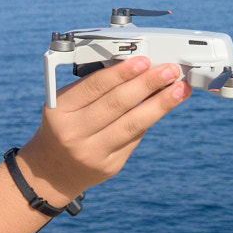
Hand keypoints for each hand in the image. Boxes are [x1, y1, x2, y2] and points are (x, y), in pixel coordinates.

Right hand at [17, 57, 188, 201]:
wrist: (52, 171)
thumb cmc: (64, 126)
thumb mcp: (66, 104)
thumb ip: (95, 88)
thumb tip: (137, 69)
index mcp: (59, 110)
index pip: (95, 86)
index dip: (122, 72)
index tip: (144, 61)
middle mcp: (73, 133)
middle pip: (118, 104)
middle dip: (148, 84)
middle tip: (170, 71)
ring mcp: (92, 152)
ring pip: (133, 124)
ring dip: (160, 104)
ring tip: (180, 90)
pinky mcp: (110, 165)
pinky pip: (135, 138)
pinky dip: (150, 119)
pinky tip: (164, 106)